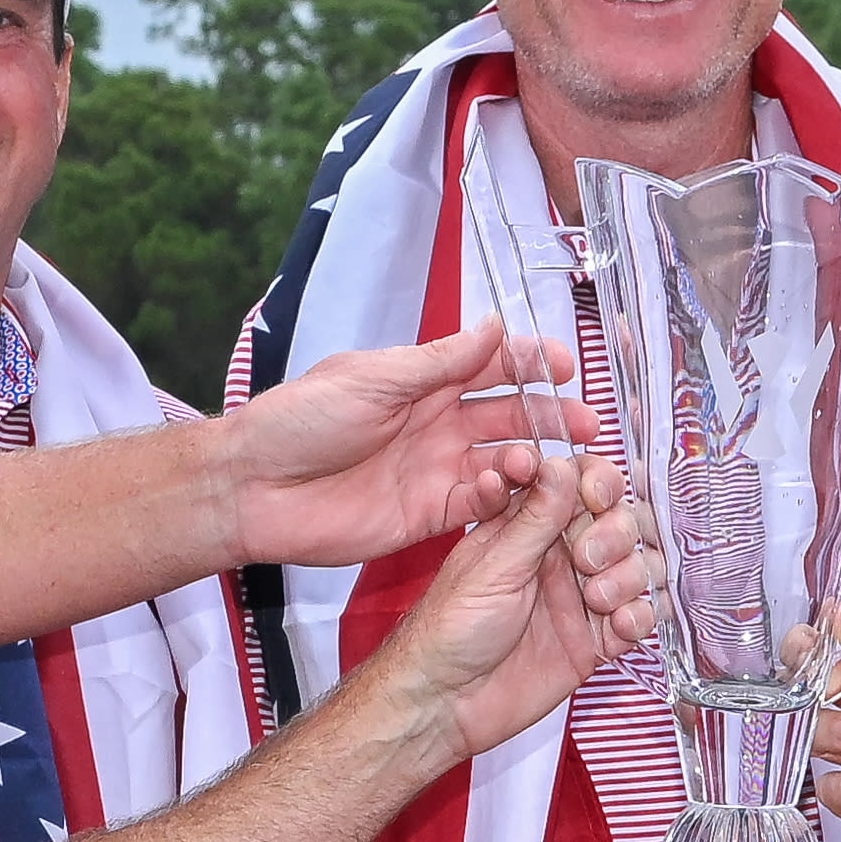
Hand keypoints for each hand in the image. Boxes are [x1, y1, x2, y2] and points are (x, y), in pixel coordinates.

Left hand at [222, 323, 582, 571]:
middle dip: (550, 416)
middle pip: (508, 415)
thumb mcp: (372, 379)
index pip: (490, 364)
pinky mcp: (428, 516)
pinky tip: (514, 493)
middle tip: (586, 425)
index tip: (565, 365)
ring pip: (503, 462)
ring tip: (553, 464)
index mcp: (421, 381)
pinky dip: (503, 499)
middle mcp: (435, 423)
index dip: (530, 362)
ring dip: (533, 460)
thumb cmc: (299, 421)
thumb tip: (493, 325)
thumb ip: (437, 361)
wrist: (254, 488)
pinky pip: (479, 507)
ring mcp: (435, 470)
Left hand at [375, 448, 663, 759]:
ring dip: (630, 576)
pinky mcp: (596, 640)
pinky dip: (639, 617)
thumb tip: (561, 465)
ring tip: (597, 600)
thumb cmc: (447, 630)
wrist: (444, 702)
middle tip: (586, 562)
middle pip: (621, 522)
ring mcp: (581, 597)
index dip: (599, 482)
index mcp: (529, 526)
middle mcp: (561, 556)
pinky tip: (617, 627)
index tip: (594, 497)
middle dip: (616, 535)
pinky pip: (640, 617)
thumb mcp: (491, 566)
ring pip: (638, 566)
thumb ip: (534, 518)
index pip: (582, 483)